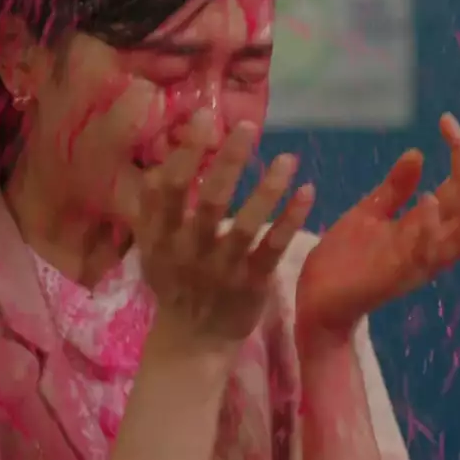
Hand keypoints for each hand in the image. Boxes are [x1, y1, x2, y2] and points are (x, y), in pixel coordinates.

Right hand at [132, 110, 315, 351]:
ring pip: (245, 225)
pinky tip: (307, 193)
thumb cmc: (174, 279)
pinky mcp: (252, 283)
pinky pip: (273, 248)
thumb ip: (155, 204)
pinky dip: (290, 220)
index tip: (205, 118)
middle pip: (209, 202)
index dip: (185, 153)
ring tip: (288, 158)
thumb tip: (168, 154)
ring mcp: (222, 269)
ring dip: (267, 190)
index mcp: (160, 236)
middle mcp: (189, 250)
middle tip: (248, 128)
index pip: (168, 189)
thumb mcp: (152, 244)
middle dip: (228, 163)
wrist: (192, 342)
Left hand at [296, 113, 459, 345]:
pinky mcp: (399, 276)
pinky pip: (430, 254)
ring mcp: (420, 261)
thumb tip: (418, 154)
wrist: (314, 301)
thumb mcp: (368, 214)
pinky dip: (434, 226)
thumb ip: (394, 189)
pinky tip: (429, 199)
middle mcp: (433, 244)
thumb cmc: (342, 261)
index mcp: (427, 227)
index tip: (449, 121)